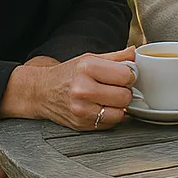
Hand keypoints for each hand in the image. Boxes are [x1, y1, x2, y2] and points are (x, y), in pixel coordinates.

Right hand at [0, 47, 136, 130]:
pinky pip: (110, 123)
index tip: (125, 74)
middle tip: (116, 87)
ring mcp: (81, 109)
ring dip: (119, 105)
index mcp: (87, 68)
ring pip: (120, 112)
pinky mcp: (81, 124)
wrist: (42, 92)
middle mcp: (82, 89)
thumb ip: (116, 56)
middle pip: (124, 95)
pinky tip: (103, 106)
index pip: (125, 75)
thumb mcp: (90, 58)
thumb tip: (135, 53)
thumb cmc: (68, 74)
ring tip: (110, 97)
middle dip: (125, 91)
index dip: (130, 75)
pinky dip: (111, 116)